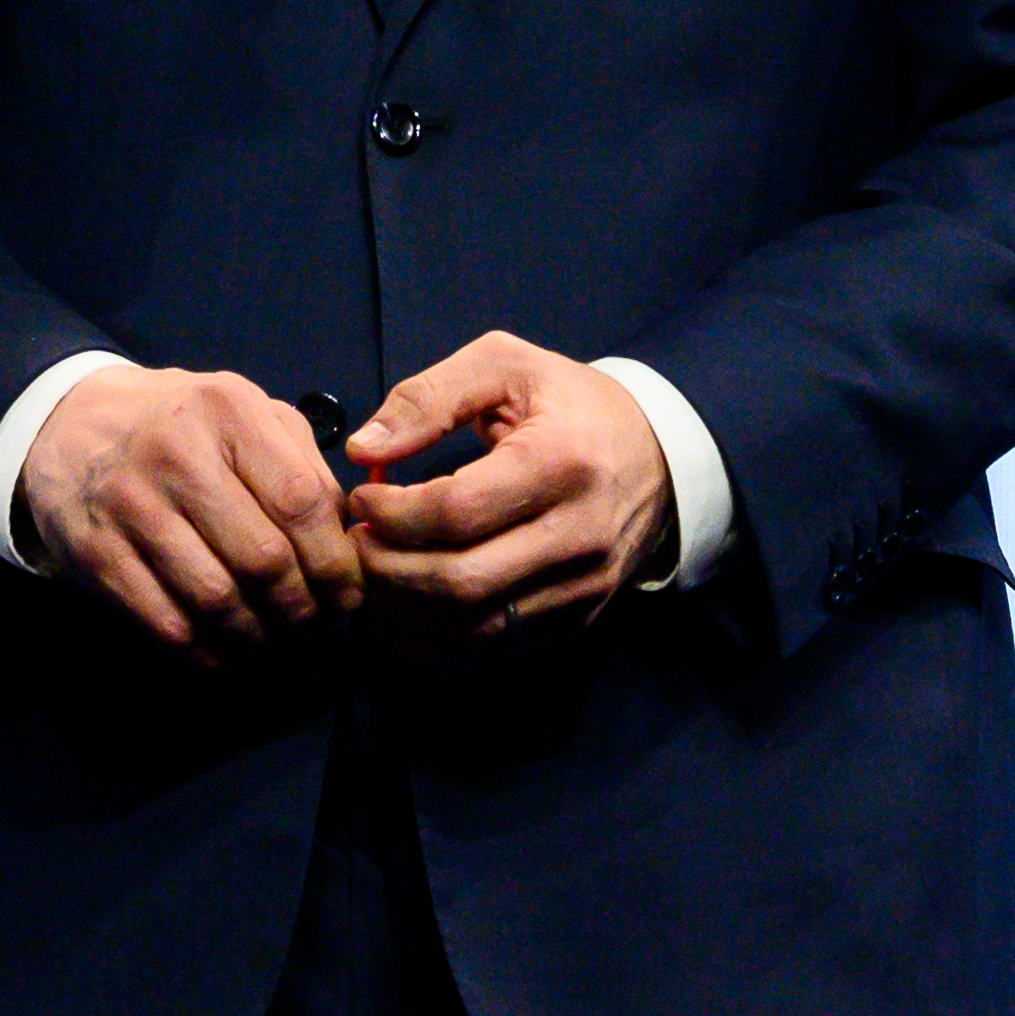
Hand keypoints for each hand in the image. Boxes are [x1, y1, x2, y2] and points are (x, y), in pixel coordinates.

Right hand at [17, 367, 363, 659]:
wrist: (71, 424)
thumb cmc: (180, 424)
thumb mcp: (245, 414)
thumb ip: (302, 464)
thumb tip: (347, 541)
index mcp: (229, 411)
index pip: (300, 502)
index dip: (334, 562)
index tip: (348, 596)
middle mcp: (178, 454)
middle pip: (263, 559)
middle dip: (301, 610)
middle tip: (315, 630)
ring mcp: (130, 505)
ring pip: (216, 600)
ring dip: (258, 640)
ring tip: (277, 647)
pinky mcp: (95, 553)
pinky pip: (165, 622)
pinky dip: (206, 653)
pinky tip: (226, 654)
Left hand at [343, 333, 676, 636]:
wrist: (658, 454)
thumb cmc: (570, 403)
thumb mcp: (503, 365)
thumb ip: (427, 399)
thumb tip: (363, 450)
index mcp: (561, 462)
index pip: (457, 512)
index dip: (392, 514)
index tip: (362, 498)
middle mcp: (579, 535)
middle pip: (460, 582)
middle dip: (387, 570)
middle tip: (356, 542)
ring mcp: (582, 586)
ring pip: (472, 628)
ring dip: (403, 612)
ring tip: (373, 574)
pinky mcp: (577, 618)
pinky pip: (493, 650)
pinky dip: (434, 642)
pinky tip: (403, 612)